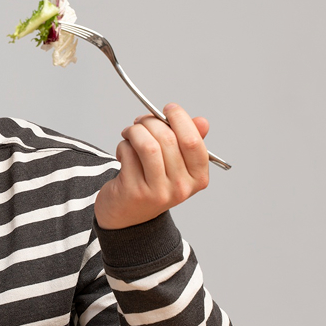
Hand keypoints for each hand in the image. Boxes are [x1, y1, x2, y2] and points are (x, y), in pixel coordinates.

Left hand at [95, 103, 209, 229]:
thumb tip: (202, 122)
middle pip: (167, 139)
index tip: (169, 108)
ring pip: (147, 145)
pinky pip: (128, 154)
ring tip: (130, 132)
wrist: (126, 216)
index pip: (193, 142)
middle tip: (141, 121)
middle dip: (150, 122)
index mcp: (197, 178)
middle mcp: (180, 187)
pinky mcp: (133, 191)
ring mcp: (157, 191)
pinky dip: (123, 146)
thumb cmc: (152, 183)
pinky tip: (123, 153)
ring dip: (135, 131)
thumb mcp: (176, 165)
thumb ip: (188, 143)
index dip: (180, 119)